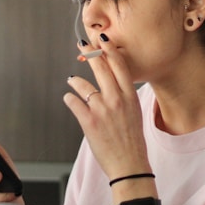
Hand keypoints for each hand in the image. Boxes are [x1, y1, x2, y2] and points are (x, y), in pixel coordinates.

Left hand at [64, 35, 151, 179]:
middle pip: (101, 68)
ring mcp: (102, 110)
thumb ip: (124, 96)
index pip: (120, 66)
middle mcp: (117, 99)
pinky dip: (69, 99)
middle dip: (90, 53)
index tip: (103, 39)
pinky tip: (69, 98)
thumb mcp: (135, 113)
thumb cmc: (132, 140)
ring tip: (72, 81)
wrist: (129, 165)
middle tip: (82, 44)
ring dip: (75, 81)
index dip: (110, 50)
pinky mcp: (89, 121)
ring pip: (82, 84)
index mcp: (130, 97)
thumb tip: (113, 83)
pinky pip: (73, 102)